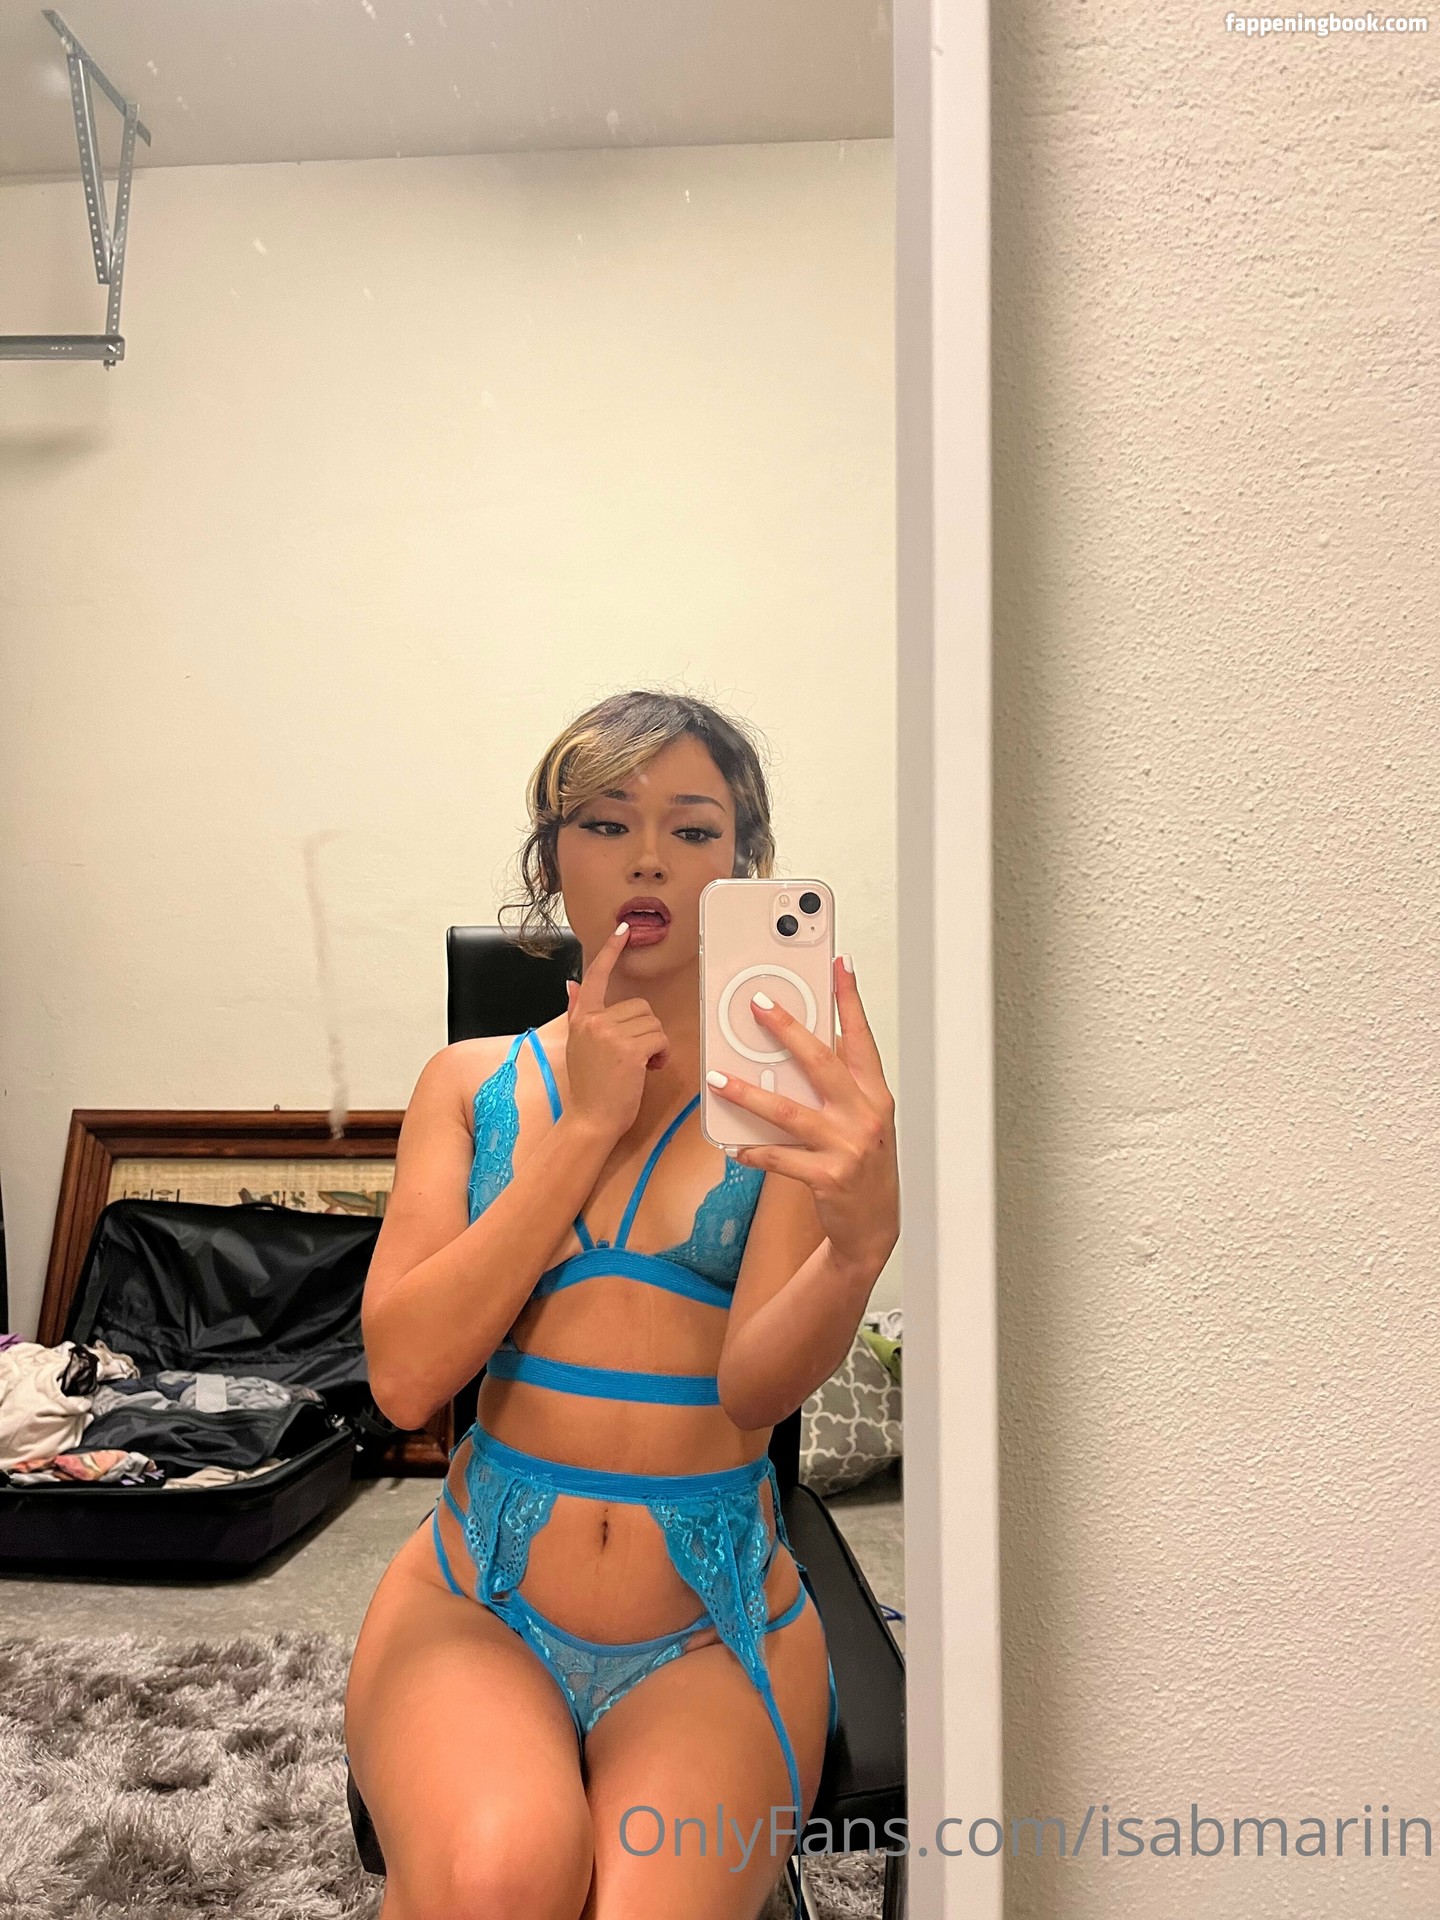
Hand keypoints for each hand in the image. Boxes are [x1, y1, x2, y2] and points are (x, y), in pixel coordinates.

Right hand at [563, 922, 670, 1143]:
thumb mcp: (577, 1045)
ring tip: (640, 1065)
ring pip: (653, 1022)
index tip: (623, 930)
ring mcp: (611, 1034)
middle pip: (640, 1005)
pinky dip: (662, 1054)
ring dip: (655, 1043)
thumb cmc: (589, 1088)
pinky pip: (659, 1038)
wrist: (589, 1120)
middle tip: (636, 1055)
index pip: (597, 976)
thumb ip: (577, 1012)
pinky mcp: (630, 1049)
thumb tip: (571, 985)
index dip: (611, 951)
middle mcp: (594, 1021)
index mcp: (582, 1018)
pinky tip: (649, 1069)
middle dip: (646, 1029)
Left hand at [707, 956, 898, 1284]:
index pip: (861, 1038)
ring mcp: (848, 1146)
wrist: (876, 1226)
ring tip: (718, 1079)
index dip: (850, 1000)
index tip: (840, 964)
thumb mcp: (863, 1119)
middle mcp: (865, 1114)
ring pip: (790, 1112)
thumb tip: (802, 1047)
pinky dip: (754, 1152)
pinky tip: (735, 1147)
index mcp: (874, 1094)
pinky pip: (781, 1159)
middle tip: (758, 1005)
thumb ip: (839, 1086)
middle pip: (821, 1062)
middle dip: (788, 1029)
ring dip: (750, 1094)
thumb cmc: (864, 1165)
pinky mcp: (828, 1177)